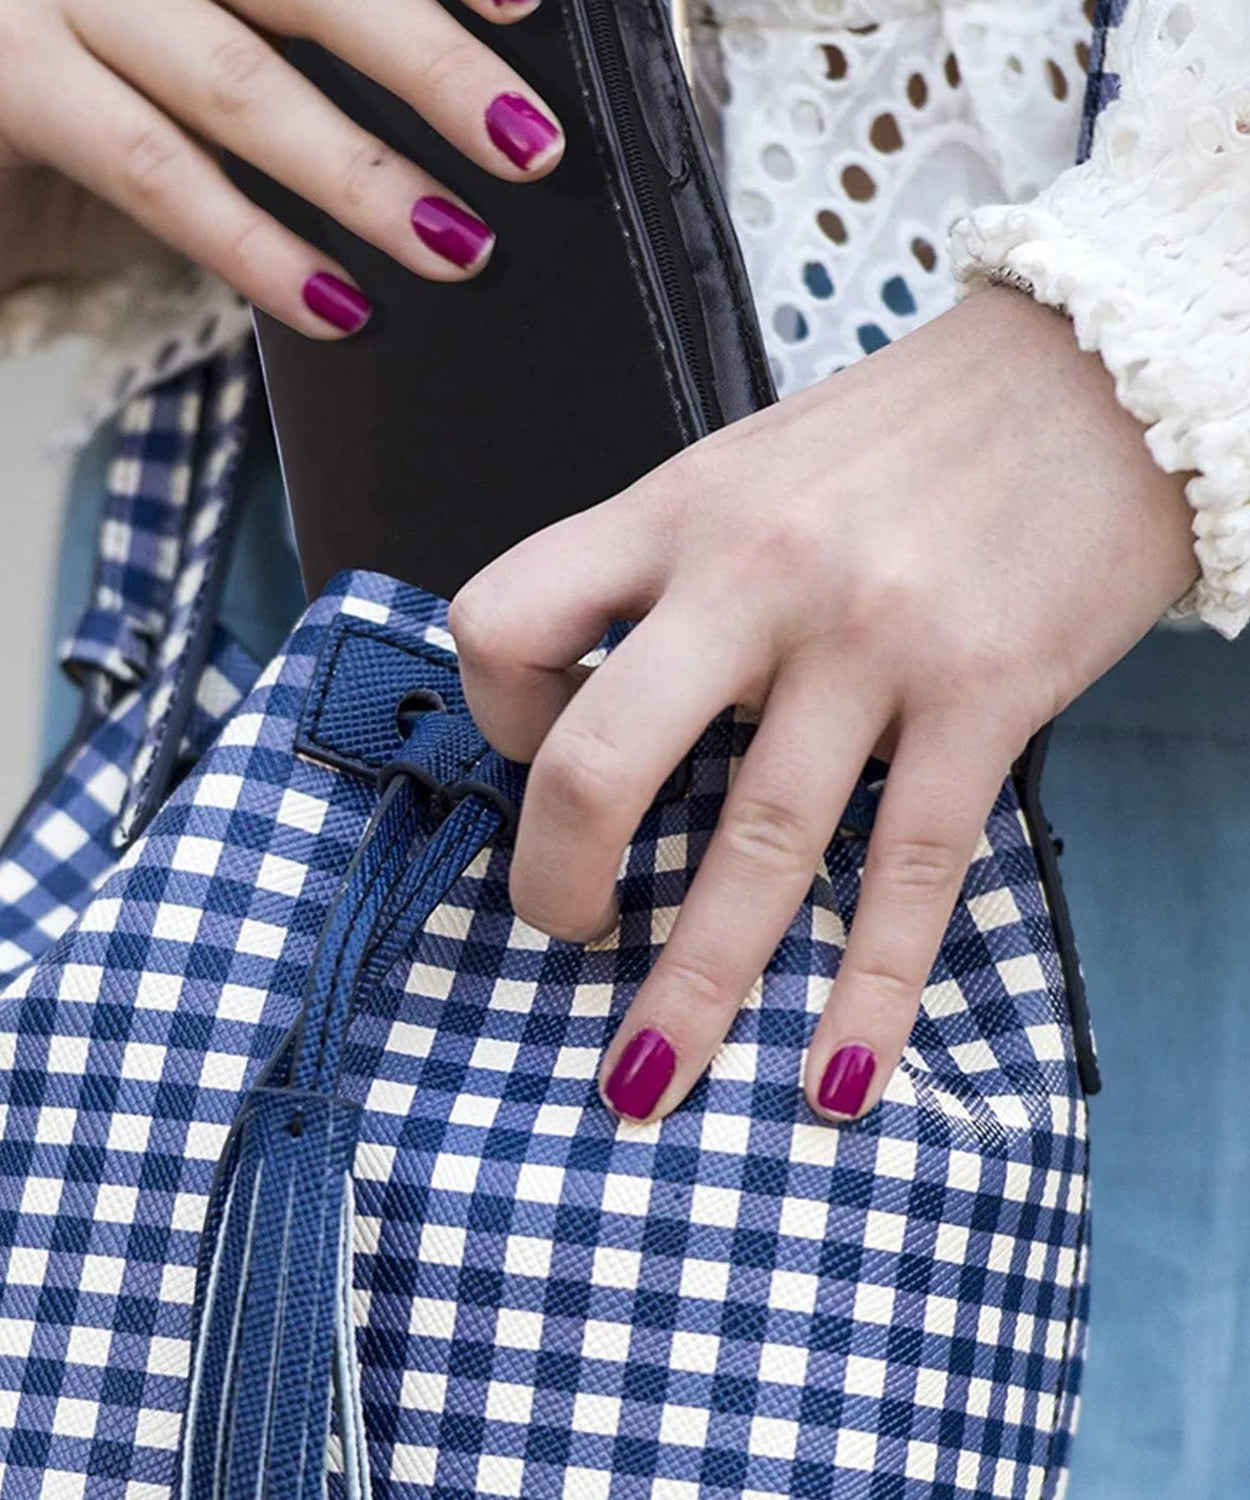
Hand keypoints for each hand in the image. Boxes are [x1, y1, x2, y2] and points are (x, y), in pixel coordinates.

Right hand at [0, 0, 561, 335]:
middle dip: (429, 65)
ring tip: (457, 248)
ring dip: (360, 175)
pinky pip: (152, 170)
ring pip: (237, 79)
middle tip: (530, 147)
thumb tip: (446, 132)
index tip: (527, 4)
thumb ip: (282, 53)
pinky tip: (337, 305)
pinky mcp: (4, 77)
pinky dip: (255, 246)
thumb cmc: (73, 85)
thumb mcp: (181, 41)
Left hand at [451, 288, 1198, 1123]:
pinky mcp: (985, 692)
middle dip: (555, 884)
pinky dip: (871, 993)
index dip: (495, 714)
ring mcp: (871, 639)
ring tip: (649, 1082)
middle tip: (563, 939)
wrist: (1097, 371)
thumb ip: (670, 579)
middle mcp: (754, 573)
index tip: (535, 754)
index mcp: (673, 508)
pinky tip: (840, 1078)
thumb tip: (607, 708)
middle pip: (598, 760)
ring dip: (692, 991)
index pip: (506, 623)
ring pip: (757, 846)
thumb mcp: (747, 468)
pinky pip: (912, 870)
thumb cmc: (904, 433)